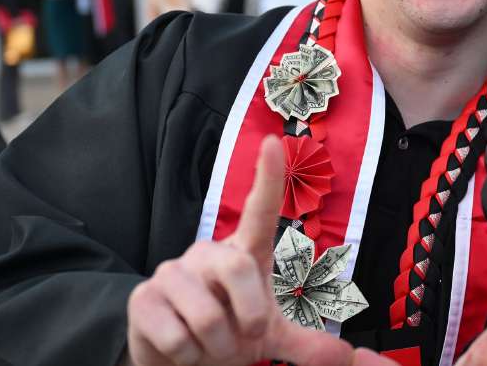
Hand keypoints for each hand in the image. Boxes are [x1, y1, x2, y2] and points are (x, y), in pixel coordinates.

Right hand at [124, 136, 386, 365]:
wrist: (177, 360)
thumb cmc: (228, 335)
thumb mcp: (269, 338)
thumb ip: (305, 344)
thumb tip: (342, 356)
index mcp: (242, 253)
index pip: (259, 210)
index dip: (266, 176)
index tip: (275, 142)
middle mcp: (207, 253)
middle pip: (239, 269)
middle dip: (251, 318)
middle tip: (245, 342)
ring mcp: (172, 272)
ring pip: (208, 317)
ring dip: (217, 348)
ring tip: (209, 347)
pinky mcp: (143, 299)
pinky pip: (178, 337)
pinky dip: (188, 357)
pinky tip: (182, 349)